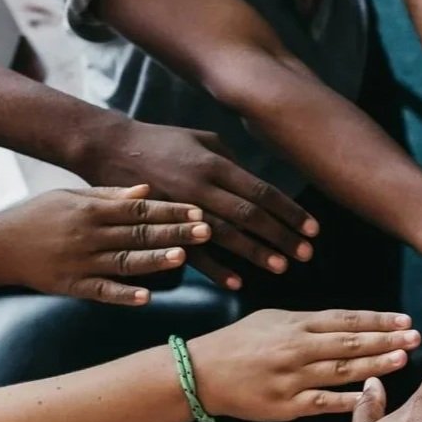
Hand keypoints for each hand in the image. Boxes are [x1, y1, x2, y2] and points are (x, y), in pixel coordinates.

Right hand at [0, 186, 208, 304]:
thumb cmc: (37, 217)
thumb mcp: (70, 197)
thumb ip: (109, 195)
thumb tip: (147, 189)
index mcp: (91, 210)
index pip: (139, 208)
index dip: (170, 210)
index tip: (198, 210)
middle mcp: (88, 235)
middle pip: (138, 234)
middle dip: (174, 232)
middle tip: (207, 231)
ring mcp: (81, 262)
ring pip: (125, 262)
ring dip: (155, 260)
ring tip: (184, 257)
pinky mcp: (72, 286)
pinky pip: (102, 292)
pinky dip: (124, 295)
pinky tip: (148, 297)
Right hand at [73, 118, 317, 288]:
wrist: (109, 147)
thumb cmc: (162, 142)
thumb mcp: (202, 139)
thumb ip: (232, 160)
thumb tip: (258, 183)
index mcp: (216, 164)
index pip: (262, 190)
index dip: (289, 211)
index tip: (312, 229)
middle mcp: (202, 186)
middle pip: (250, 215)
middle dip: (280, 235)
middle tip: (305, 254)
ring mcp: (181, 207)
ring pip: (226, 235)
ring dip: (255, 253)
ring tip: (281, 267)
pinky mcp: (161, 224)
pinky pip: (192, 251)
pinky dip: (216, 269)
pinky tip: (237, 282)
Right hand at [188, 308, 419, 420]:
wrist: (200, 372)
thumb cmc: (240, 343)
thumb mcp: (273, 320)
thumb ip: (310, 322)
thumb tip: (351, 322)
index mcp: (296, 325)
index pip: (345, 320)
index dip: (378, 320)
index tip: (405, 319)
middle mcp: (296, 348)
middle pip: (349, 343)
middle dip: (386, 340)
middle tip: (415, 337)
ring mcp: (292, 378)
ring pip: (341, 371)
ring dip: (375, 366)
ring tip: (402, 359)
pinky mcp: (286, 405)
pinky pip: (322, 402)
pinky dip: (346, 399)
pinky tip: (370, 395)